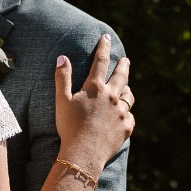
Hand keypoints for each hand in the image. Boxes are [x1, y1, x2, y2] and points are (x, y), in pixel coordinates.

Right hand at [54, 33, 133, 168]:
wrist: (83, 152)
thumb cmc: (69, 126)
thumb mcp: (61, 100)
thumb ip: (62, 78)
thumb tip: (62, 58)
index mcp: (95, 88)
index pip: (100, 61)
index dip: (103, 47)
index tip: (106, 37)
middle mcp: (112, 97)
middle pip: (121, 76)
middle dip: (123, 65)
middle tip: (125, 60)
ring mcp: (121, 112)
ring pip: (128, 96)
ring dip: (126, 90)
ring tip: (125, 89)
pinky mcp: (126, 127)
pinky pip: (129, 117)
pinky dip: (126, 114)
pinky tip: (122, 116)